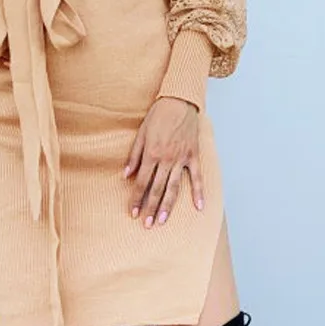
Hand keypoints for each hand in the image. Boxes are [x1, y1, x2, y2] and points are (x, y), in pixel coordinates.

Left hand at [124, 96, 204, 227]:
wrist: (180, 101)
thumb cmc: (158, 115)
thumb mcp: (141, 133)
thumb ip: (134, 156)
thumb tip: (125, 175)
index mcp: (152, 154)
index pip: (142, 182)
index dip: (136, 199)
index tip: (133, 212)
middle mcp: (167, 159)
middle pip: (157, 189)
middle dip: (151, 208)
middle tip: (147, 224)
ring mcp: (182, 159)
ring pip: (174, 187)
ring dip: (168, 206)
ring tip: (163, 221)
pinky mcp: (193, 156)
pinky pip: (197, 177)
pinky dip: (199, 192)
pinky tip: (199, 206)